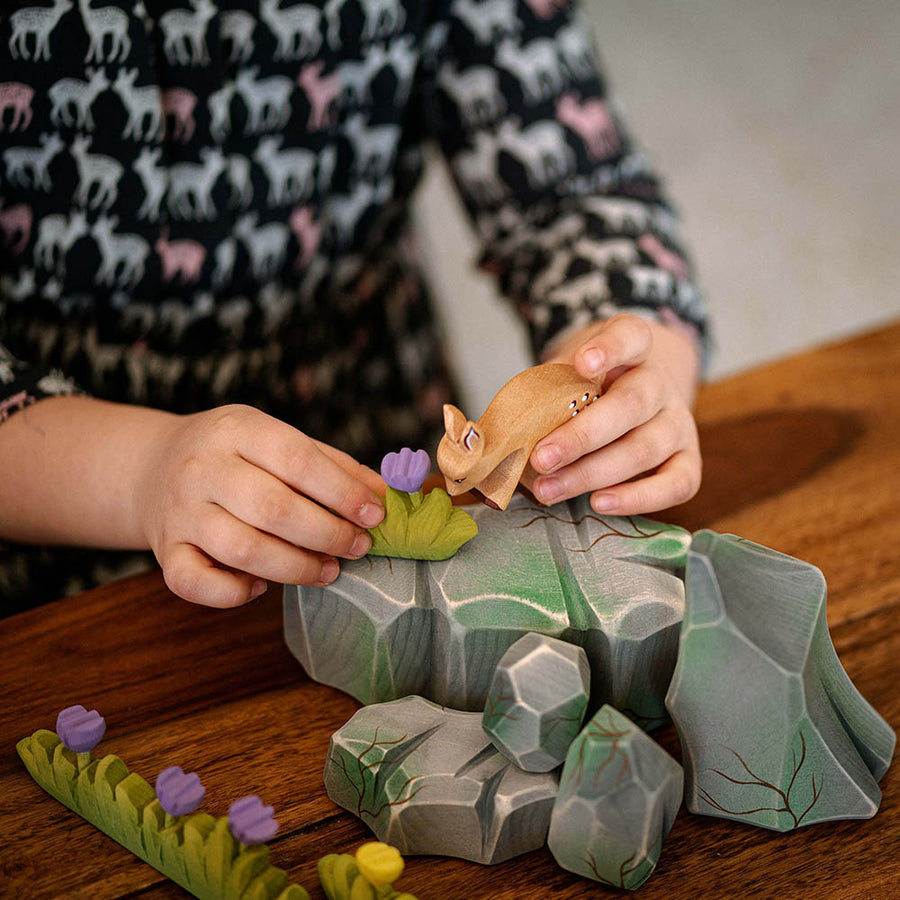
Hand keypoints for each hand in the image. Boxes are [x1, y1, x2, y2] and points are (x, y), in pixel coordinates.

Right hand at [134, 404, 384, 606]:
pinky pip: (195, 583)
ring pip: (242, 550)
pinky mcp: (165, 551)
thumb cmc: (234, 455)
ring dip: (296, 567)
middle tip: (358, 547)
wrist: (154, 466)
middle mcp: (203, 467)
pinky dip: (234, 594)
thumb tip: (384, 495)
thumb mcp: (276, 439)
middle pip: (273, 508)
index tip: (375, 515)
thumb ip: (331, 465)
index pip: (297, 459)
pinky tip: (262, 586)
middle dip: (328, 534)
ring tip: (329, 570)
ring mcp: (180, 511)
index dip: (342, 492)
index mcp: (238, 429)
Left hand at [529, 313, 701, 514]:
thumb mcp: (566, 376)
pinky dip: (639, 498)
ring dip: (592, 474)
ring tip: (549, 490)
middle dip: (582, 436)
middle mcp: (661, 383)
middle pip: (632, 404)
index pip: (630, 336)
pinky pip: (676, 484)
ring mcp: (679, 422)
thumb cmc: (588, 391)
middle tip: (541, 458)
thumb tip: (495, 436)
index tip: (583, 363)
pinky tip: (600, 503)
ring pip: (645, 449)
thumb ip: (542, 394)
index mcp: (633, 348)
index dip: (609, 348)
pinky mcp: (689, 460)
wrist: (635, 399)